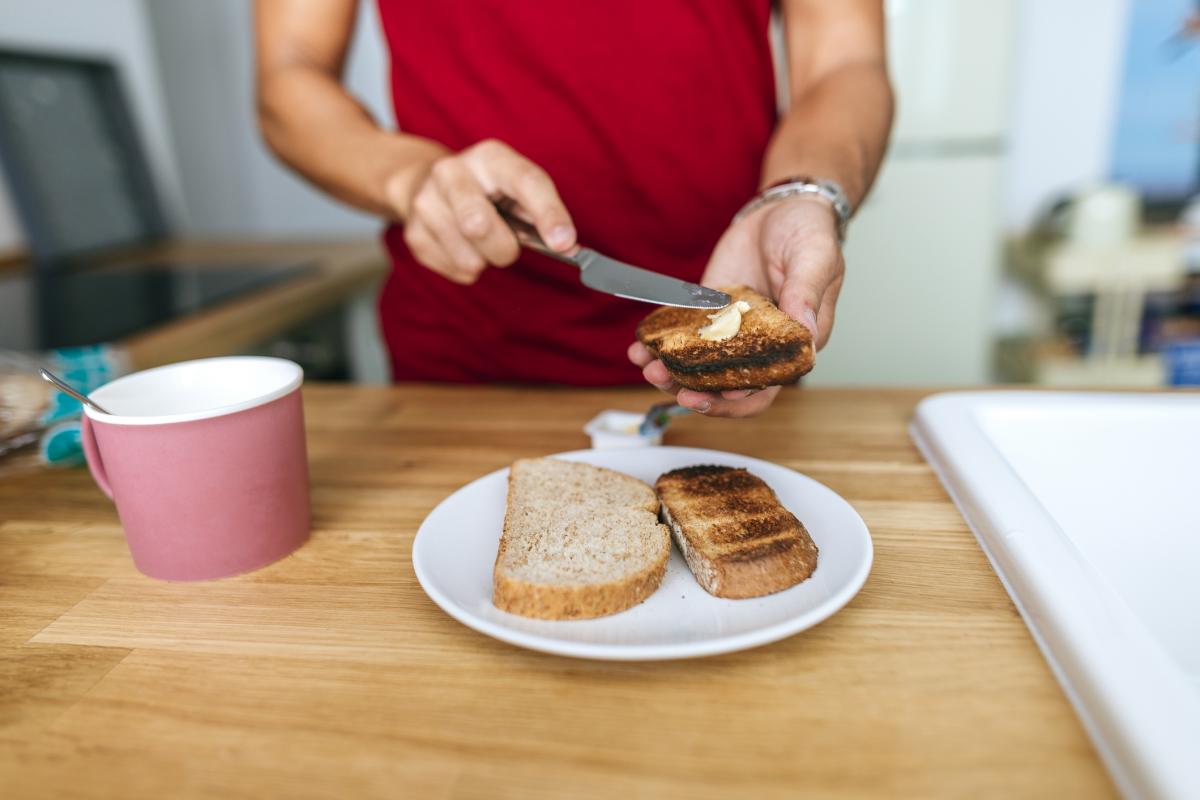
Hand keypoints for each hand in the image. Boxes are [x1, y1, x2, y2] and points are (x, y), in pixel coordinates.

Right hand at [387, 139, 575, 283]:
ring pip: (469, 257)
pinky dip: (469, 268)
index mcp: (490, 157)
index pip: (525, 182)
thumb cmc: (487, 191)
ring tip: (483, 242)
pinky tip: (464, 247)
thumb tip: (566, 244)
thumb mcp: (516, 187)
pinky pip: (457, 270)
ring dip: (487, 260)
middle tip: (509, 245)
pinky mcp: (413, 233)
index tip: (564, 243)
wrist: (427, 183)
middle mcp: (451, 172)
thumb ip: (543, 213)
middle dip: (504, 248)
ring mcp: (426, 202)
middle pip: (479, 224)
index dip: (548, 214)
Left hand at [628, 195, 844, 417]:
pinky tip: (640, 347)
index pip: (767, 385)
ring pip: (700, 368)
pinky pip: (682, 337)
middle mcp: (759, 345)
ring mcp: (730, 332)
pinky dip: (660, 346)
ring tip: (649, 366)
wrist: (781, 209)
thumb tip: (803, 331)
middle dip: (696, 391)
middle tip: (666, 380)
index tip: (719, 392)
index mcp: (792, 343)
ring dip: (673, 374)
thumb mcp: (815, 258)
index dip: (743, 396)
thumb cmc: (809, 234)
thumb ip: (806, 293)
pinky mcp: (707, 314)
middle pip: (727, 386)